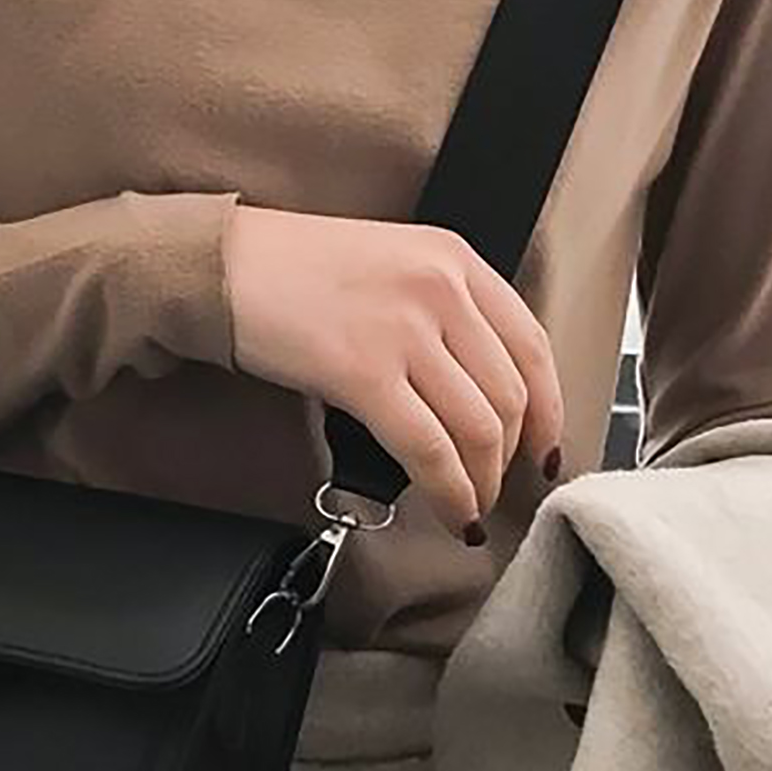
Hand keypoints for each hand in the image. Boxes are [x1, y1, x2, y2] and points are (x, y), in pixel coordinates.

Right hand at [222, 205, 565, 538]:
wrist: (221, 268)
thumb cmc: (290, 270)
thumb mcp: (388, 264)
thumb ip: (437, 310)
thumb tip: (466, 390)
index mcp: (454, 259)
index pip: (532, 345)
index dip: (549, 411)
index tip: (544, 450)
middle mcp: (441, 290)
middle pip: (510, 396)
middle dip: (509, 459)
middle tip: (493, 490)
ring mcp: (404, 331)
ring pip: (478, 429)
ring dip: (480, 483)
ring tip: (467, 510)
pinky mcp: (363, 373)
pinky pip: (428, 448)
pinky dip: (448, 491)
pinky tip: (448, 511)